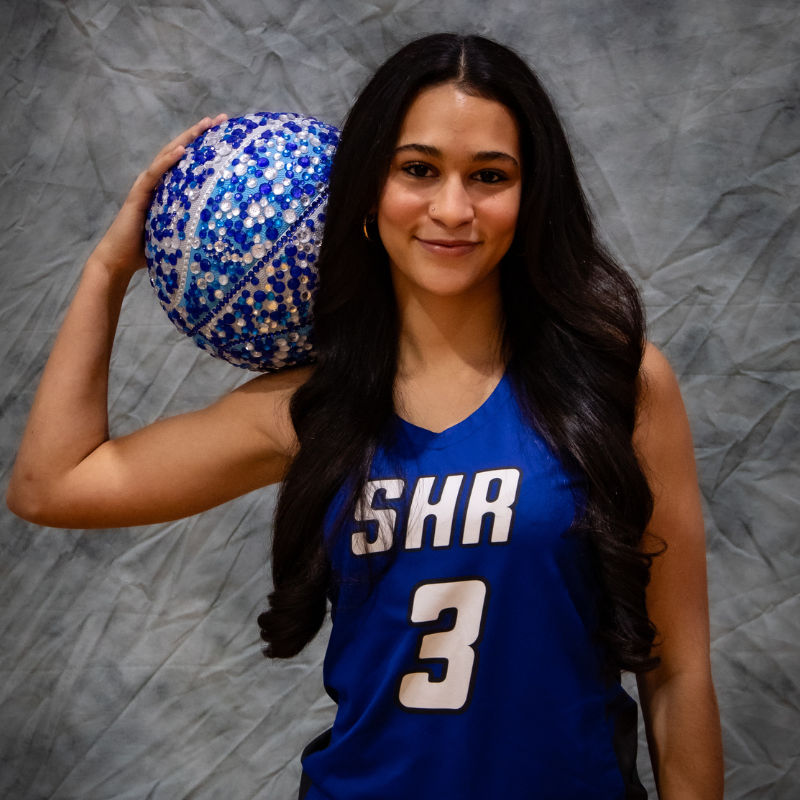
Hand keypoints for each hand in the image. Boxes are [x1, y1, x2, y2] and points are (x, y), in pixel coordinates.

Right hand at [90, 113, 227, 281]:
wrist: (120, 261)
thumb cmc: (149, 251)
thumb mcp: (179, 234)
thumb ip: (194, 226)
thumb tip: (225, 232)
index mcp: (167, 189)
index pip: (188, 162)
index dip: (205, 147)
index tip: (227, 134)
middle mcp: (157, 182)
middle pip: (180, 151)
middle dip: (200, 134)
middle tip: (222, 119)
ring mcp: (146, 186)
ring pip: (168, 155)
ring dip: (187, 139)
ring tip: (205, 125)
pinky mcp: (139, 195)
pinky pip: (155, 174)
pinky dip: (167, 161)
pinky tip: (182, 150)